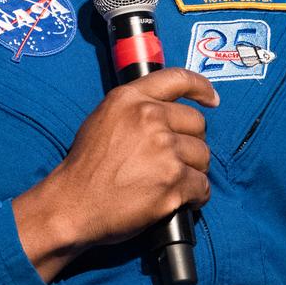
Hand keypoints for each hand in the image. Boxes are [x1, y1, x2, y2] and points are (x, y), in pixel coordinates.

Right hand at [13, 67, 218, 280]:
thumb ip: (136, 108)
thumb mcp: (104, 118)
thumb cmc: (86, 167)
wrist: (74, 205)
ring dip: (193, 171)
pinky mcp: (173, 182)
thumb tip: (166, 110)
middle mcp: (150, 118)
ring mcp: (164, 150)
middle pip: (197, 124)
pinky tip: (179, 199)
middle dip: (191, 143)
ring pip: (203, 156)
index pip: (178, 79)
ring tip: (172, 181)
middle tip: (174, 159)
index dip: (202, 88)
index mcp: (132, 99)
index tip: (212, 99)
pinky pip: (202, 186)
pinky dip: (195, 196)